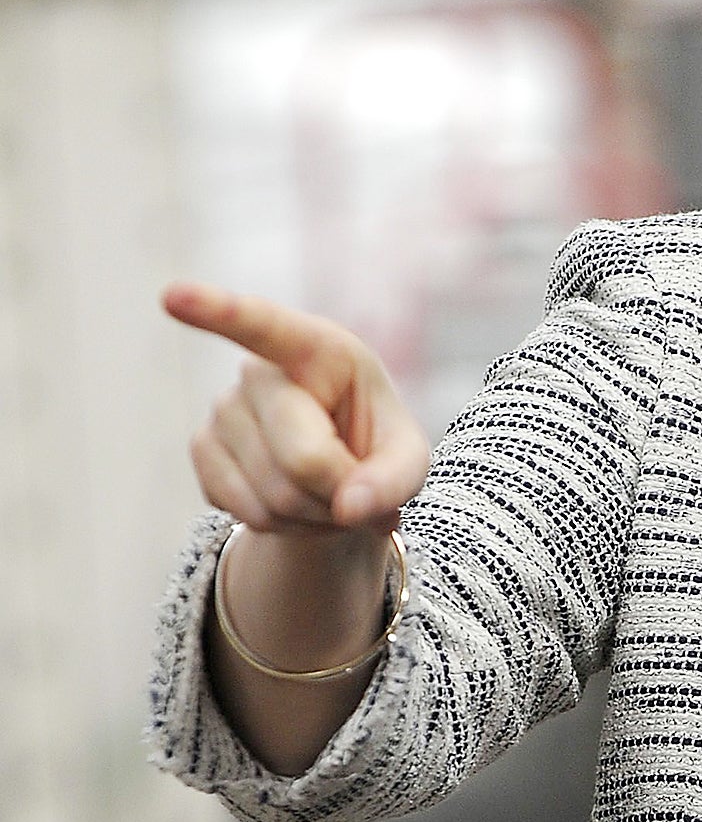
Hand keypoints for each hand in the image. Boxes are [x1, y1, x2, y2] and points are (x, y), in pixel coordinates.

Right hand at [165, 283, 428, 535]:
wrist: (334, 478)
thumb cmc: (376, 449)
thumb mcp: (408, 459)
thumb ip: (395, 479)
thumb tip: (351, 507)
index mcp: (319, 348)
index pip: (266, 326)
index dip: (220, 311)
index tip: (173, 295)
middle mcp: (260, 370)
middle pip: (303, 458)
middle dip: (340, 491)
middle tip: (358, 488)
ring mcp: (223, 408)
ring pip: (273, 495)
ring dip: (314, 514)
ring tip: (327, 492)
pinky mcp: (201, 449)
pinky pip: (245, 512)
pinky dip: (283, 526)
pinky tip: (296, 503)